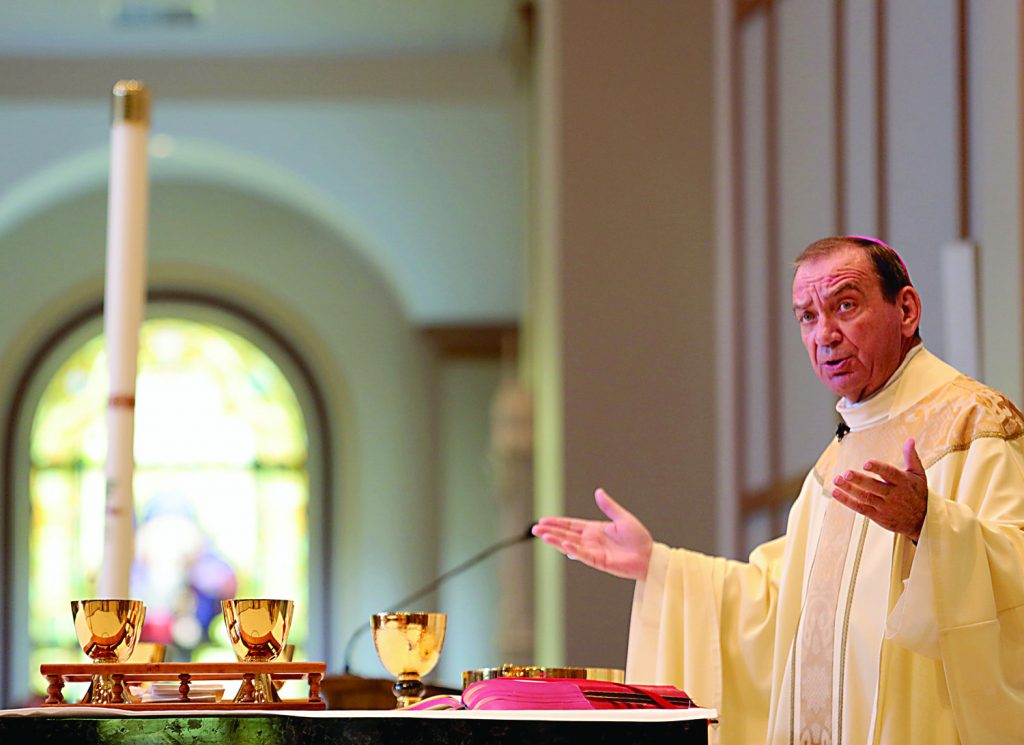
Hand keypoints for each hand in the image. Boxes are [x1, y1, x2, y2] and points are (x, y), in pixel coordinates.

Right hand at [531, 488, 653, 580]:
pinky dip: (572, 550)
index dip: (557, 523)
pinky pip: (582, 555)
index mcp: (594, 529)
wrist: (649, 556)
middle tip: (535, 529)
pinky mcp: (598, 561)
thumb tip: (598, 491)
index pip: (571, 525)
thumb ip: (609, 506)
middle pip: (566, 534)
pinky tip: (563, 544)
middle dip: (550, 532)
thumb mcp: (623, 518)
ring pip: (569, 545)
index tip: (543, 521)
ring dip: (556, 540)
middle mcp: (591, 540)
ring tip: (542, 536)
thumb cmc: (639, 538)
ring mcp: (593, 551)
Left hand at [831, 437, 926, 541]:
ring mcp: (884, 506)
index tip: (866, 463)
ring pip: (865, 497)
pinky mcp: (877, 516)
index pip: (889, 474)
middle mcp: (893, 494)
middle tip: (847, 473)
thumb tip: (909, 440)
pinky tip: (836, 493)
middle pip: (874, 487)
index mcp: (902, 482)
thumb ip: (911, 457)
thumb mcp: (919, 475)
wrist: (923, 521)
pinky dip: (847, 501)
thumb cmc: (918, 494)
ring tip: (837, 480)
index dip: (878, 468)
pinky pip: (860, 508)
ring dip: (849, 489)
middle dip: (859, 480)